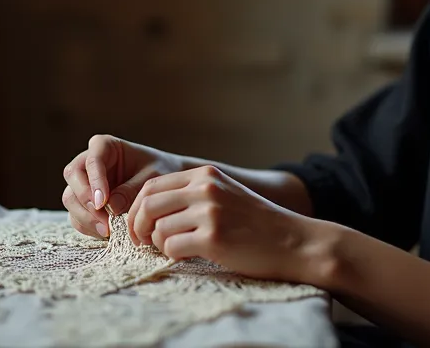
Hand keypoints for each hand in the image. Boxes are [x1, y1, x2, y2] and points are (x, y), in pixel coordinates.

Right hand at [61, 135, 183, 238]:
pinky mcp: (84, 202)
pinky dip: (87, 226)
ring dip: (85, 217)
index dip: (94, 181)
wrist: (162, 185)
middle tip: (104, 220)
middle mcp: (88, 161)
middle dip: (85, 200)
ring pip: (70, 197)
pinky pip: (76, 215)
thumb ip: (133, 189)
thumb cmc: (159, 172)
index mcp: (104, 146)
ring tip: (108, 231)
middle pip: (73, 176)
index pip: (92, 160)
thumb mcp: (152, 177)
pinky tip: (106, 233)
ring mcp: (84, 182)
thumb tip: (111, 206)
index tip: (102, 202)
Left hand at [128, 165, 321, 282]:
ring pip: (158, 228)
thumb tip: (146, 208)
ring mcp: (210, 212)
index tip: (139, 226)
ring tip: (174, 249)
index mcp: (205, 175)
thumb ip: (192, 194)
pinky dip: (172, 255)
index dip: (136, 208)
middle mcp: (205, 189)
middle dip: (138, 226)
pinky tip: (187, 255)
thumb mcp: (224, 194)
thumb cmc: (255, 224)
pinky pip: (172, 247)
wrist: (293, 241)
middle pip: (148, 204)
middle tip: (142, 242)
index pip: (152, 186)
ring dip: (159, 244)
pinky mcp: (214, 238)